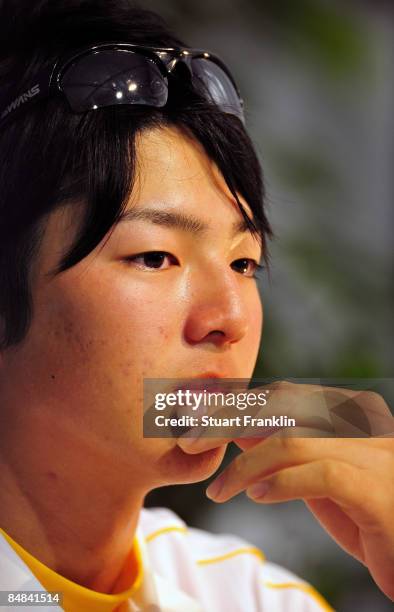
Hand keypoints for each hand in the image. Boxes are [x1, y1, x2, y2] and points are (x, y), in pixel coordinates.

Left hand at [178, 382, 393, 599]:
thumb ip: (283, 448)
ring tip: (219, 490)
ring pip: (294, 440)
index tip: (195, 420)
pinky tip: (258, 497)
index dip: (234, 404)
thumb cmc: (363, 514)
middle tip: (190, 442)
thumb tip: (234, 427)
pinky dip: (283, 482)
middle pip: (282, 406)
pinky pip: (323, 476)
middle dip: (227, 421)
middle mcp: (362, 424)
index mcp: (348, 412)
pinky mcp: (378, 494)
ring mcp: (373, 456)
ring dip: (245, 464)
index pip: (281, 394)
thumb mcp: (316, 475)